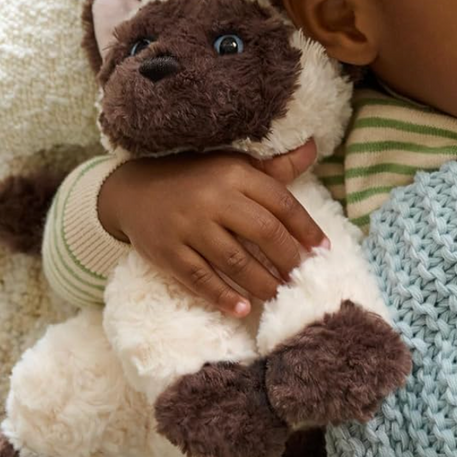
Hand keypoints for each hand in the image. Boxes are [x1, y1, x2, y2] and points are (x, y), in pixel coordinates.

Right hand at [97, 138, 329, 316]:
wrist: (133, 189)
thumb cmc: (196, 178)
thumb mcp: (234, 165)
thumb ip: (275, 166)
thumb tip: (313, 147)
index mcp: (234, 173)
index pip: (281, 202)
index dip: (306, 228)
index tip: (323, 249)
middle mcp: (213, 198)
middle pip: (263, 232)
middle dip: (289, 259)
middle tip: (305, 277)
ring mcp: (188, 226)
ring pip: (235, 260)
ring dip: (263, 283)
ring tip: (281, 295)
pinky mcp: (167, 251)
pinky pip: (199, 278)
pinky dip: (222, 296)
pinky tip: (242, 309)